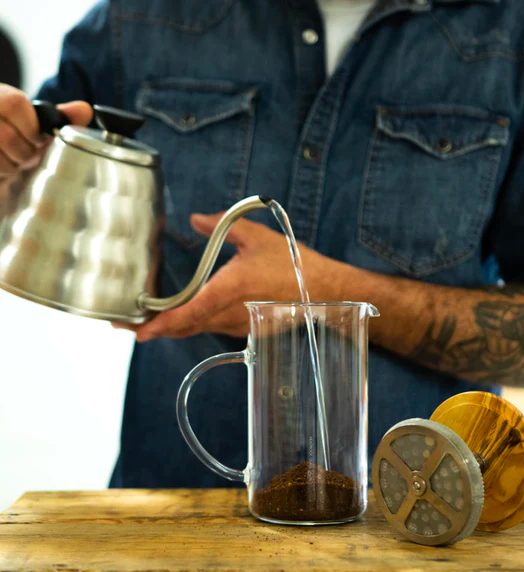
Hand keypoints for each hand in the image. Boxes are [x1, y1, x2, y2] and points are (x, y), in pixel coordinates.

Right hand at [0, 84, 92, 178]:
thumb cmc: (12, 133)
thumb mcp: (33, 122)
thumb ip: (58, 117)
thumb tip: (86, 110)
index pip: (14, 103)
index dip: (31, 127)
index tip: (38, 139)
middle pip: (4, 135)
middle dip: (23, 151)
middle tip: (26, 155)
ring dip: (10, 166)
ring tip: (12, 161)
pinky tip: (1, 168)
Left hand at [126, 213, 347, 341]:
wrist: (325, 291)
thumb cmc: (294, 264)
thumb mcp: (256, 237)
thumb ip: (222, 225)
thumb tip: (196, 219)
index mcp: (230, 289)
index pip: (188, 313)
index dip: (161, 324)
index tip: (138, 331)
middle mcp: (231, 313)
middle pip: (186, 328)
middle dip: (157, 329)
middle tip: (129, 326)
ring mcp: (240, 324)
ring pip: (199, 330)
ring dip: (176, 328)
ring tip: (151, 322)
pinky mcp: (248, 328)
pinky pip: (214, 328)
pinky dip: (196, 325)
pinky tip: (187, 316)